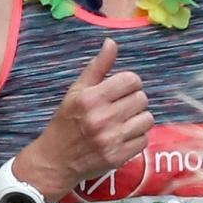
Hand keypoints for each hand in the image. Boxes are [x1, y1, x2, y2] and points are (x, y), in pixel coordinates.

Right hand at [25, 38, 151, 195]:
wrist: (56, 160)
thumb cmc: (66, 121)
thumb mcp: (76, 91)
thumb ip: (97, 67)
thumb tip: (111, 42)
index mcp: (91, 98)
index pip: (131, 80)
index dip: (130, 83)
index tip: (121, 90)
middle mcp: (102, 118)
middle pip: (141, 99)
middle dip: (133, 101)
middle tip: (120, 107)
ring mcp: (111, 139)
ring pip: (147, 119)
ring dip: (138, 119)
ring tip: (123, 122)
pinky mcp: (118, 157)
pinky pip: (144, 140)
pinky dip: (136, 138)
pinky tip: (122, 137)